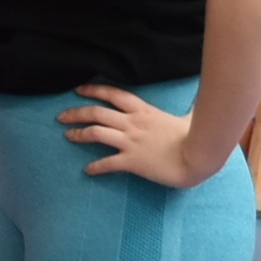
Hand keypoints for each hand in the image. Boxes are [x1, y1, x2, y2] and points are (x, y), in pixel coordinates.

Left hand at [62, 84, 208, 187]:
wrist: (199, 156)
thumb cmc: (196, 136)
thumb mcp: (187, 116)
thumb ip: (186, 108)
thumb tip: (197, 103)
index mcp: (143, 110)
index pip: (112, 94)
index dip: (93, 90)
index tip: (78, 90)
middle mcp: (132, 123)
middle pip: (96, 112)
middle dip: (76, 112)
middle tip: (61, 116)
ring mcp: (131, 141)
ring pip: (96, 132)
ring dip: (79, 134)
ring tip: (67, 136)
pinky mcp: (133, 161)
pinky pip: (107, 163)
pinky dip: (95, 167)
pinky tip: (87, 170)